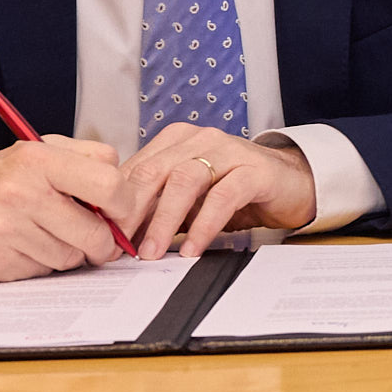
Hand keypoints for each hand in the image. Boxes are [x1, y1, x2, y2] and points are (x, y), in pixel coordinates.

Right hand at [0, 136, 128, 281]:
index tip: (121, 211)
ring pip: (70, 257)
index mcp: (37, 159)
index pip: (109, 183)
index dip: (125, 203)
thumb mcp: (35, 153)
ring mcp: (5, 229)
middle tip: (99, 240)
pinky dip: (42, 264)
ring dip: (69, 253)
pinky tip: (24, 248)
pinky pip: (42, 271)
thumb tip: (126, 194)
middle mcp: (21, 192)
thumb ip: (83, 163)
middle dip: (103, 241)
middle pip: (94, 231)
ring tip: (47, 236)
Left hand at [116, 124, 316, 258]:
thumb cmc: (232, 191)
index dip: (115, 205)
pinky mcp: (255, 171)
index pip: (134, 170)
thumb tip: (114, 235)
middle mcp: (200, 139)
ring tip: (151, 252)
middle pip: (154, 172)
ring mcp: (229, 151)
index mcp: (175, 141)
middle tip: (118, 247)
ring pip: (185, 180)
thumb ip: (156, 206)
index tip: (101, 238)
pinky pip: (223, 196)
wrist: (290, 183)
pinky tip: (192, 248)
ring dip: (163, 220)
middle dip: (131, 212)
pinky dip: (204, 224)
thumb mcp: (188, 198)